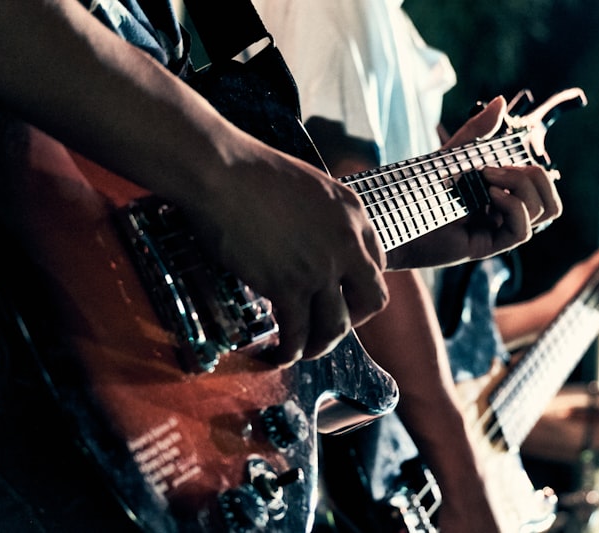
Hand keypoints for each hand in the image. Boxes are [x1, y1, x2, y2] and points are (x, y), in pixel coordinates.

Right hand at [186, 142, 389, 366]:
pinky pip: (298, 332)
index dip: (358, 286)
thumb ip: (321, 218)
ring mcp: (320, 266)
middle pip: (372, 300)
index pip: (377, 263)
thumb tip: (309, 244)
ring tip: (303, 349)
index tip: (339, 295)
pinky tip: (278, 354)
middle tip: (329, 326)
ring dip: (321, 344)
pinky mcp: (288, 285)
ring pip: (337, 325)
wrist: (220, 170)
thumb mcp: (308, 187)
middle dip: (354, 320)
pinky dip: (290, 350)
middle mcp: (346, 242)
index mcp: (354, 213)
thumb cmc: (250, 172)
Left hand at [387, 97, 561, 268]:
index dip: (536, 170)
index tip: (503, 156)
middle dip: (534, 176)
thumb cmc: (418, 188)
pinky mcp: (486, 247)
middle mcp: (503, 217)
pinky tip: (491, 196)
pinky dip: (514, 207)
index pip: (542, 188)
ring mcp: (496, 232)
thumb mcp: (452, 154)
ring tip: (487, 179)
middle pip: (550, 202)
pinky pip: (522, 231)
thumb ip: (477, 132)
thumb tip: (501, 101)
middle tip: (495, 168)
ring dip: (522, 187)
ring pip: (543, 213)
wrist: (391, 215)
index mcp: (501, 197)